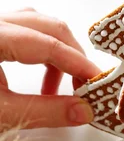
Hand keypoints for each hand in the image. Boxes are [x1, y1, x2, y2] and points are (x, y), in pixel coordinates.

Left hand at [0, 9, 99, 129]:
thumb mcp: (1, 114)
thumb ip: (44, 112)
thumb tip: (84, 111)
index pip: (48, 44)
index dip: (78, 64)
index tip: (97, 83)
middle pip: (48, 27)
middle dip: (73, 56)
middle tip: (85, 86)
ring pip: (37, 26)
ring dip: (57, 53)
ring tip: (60, 87)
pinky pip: (24, 31)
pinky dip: (40, 51)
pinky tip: (42, 76)